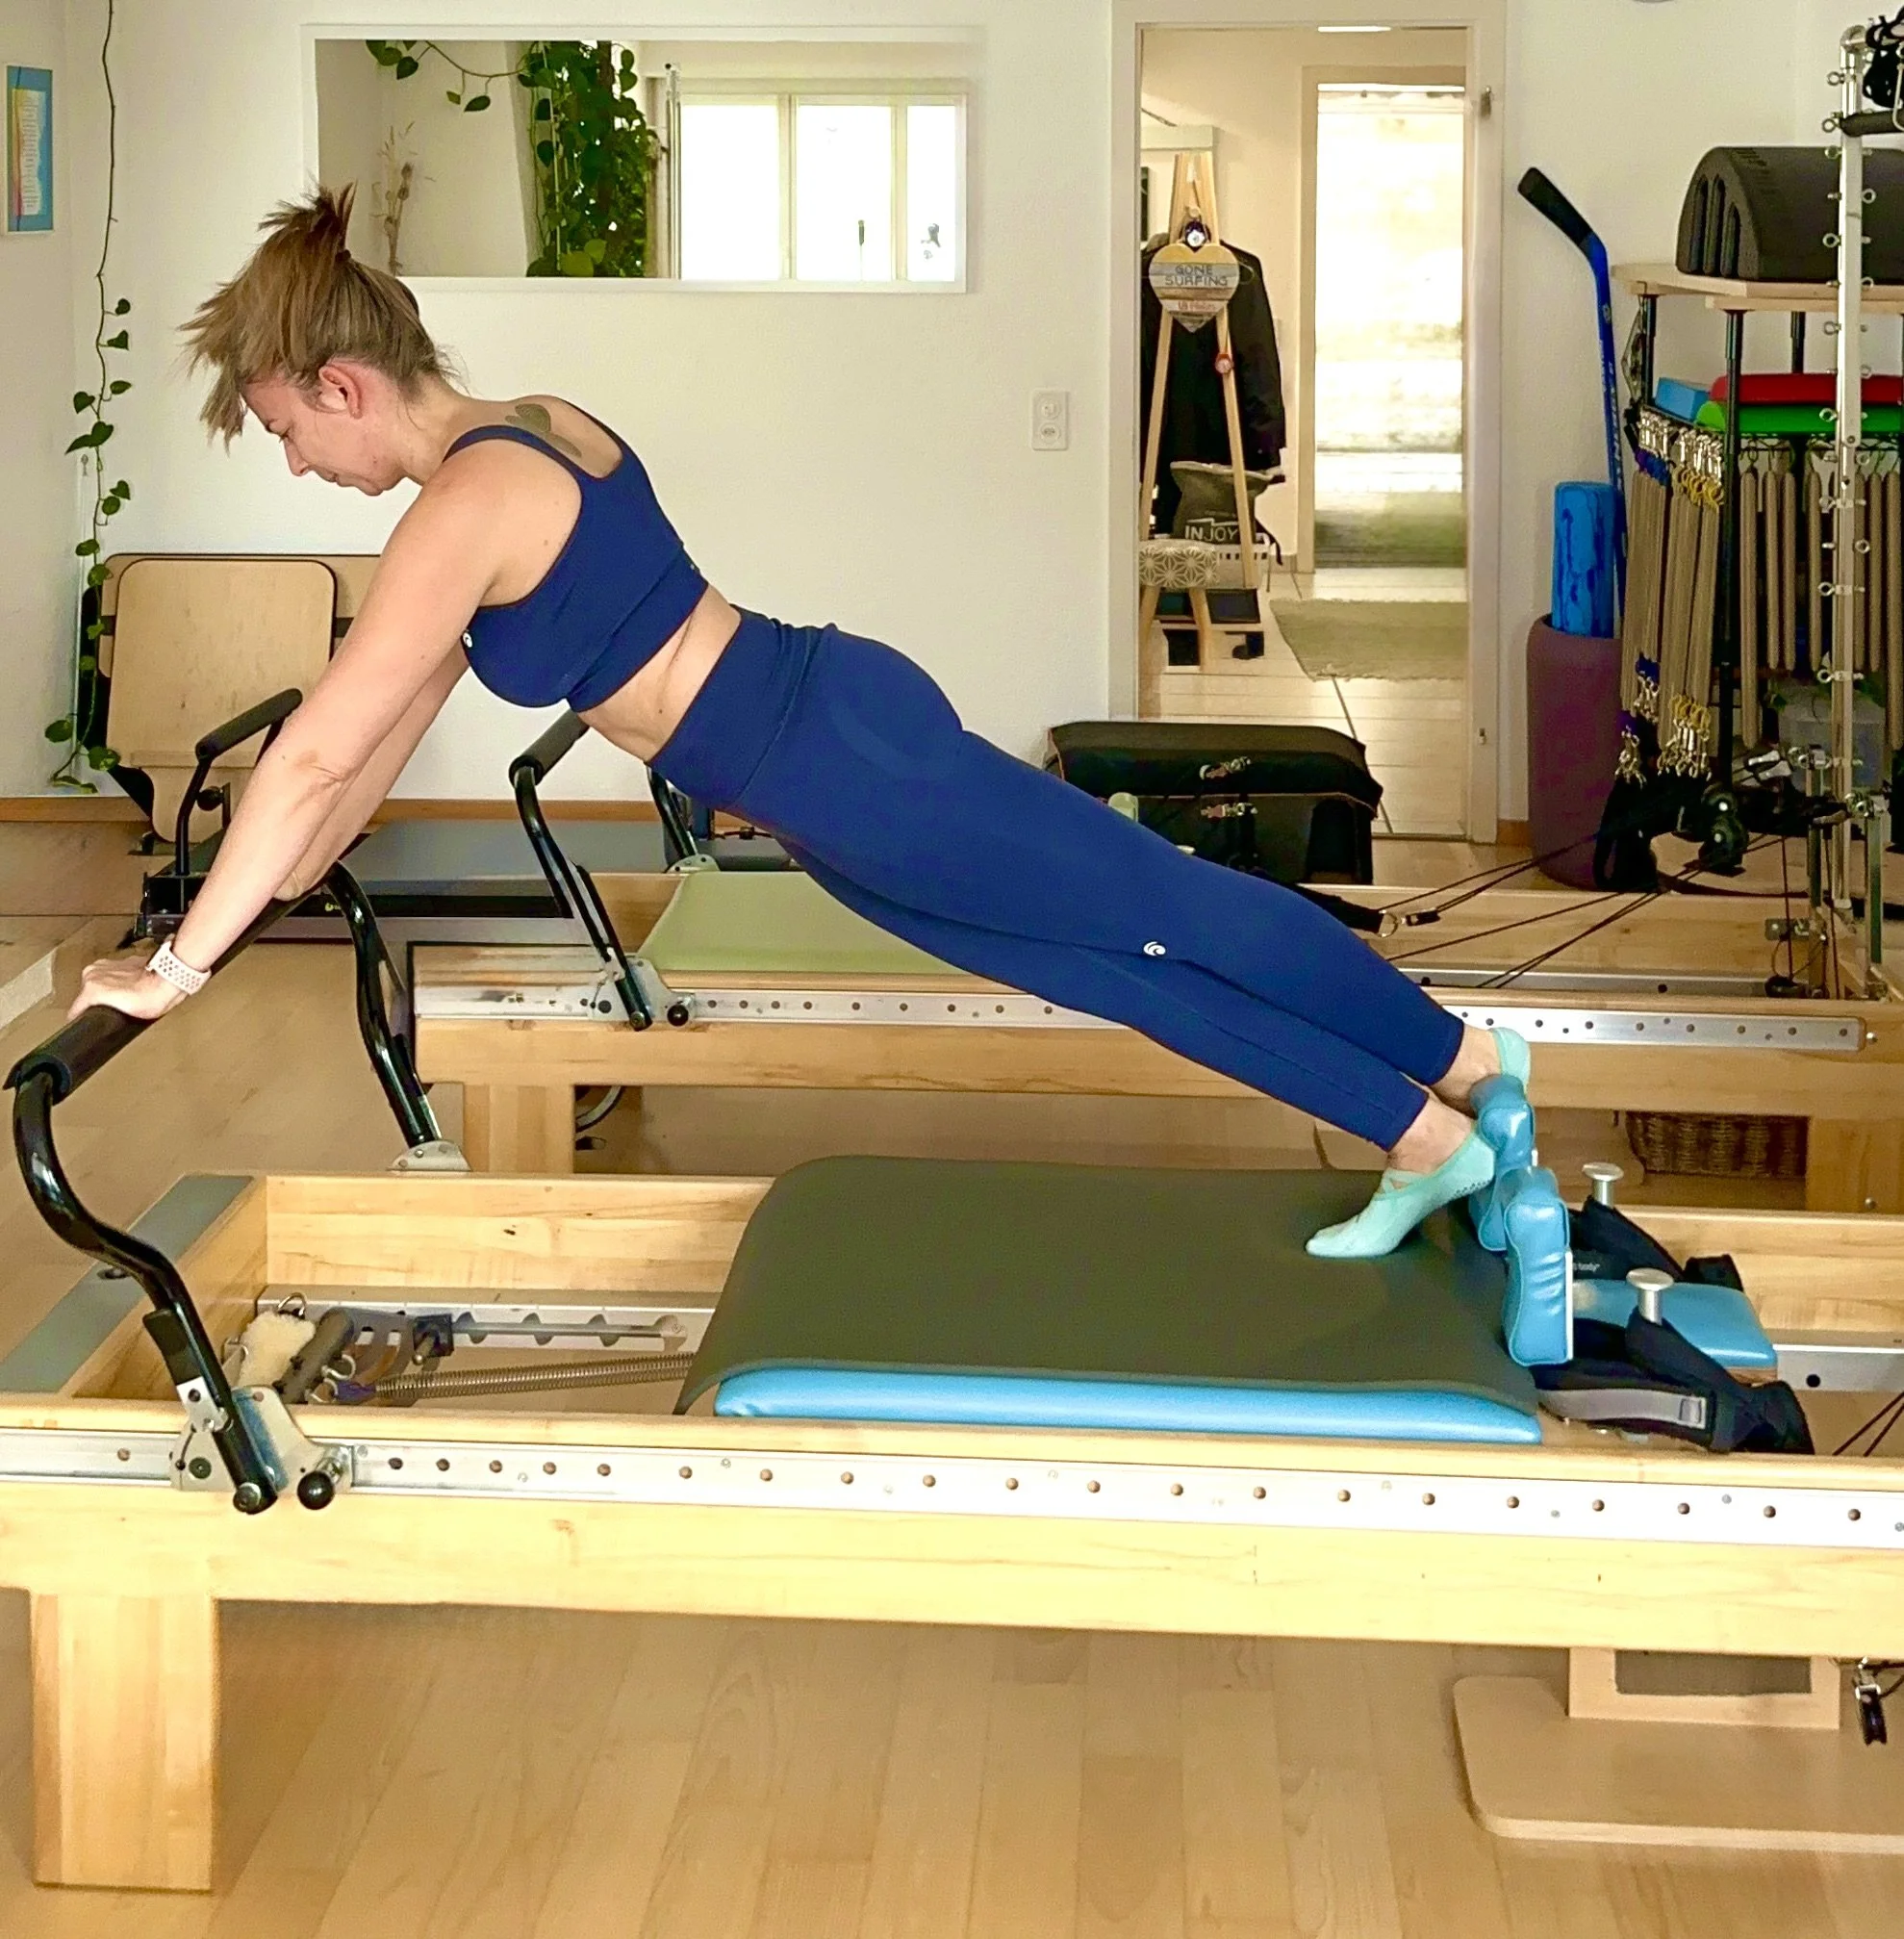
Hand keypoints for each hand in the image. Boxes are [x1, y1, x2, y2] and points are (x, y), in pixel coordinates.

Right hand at [68, 955, 188, 1022]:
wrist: (170, 977)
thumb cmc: (152, 996)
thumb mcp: (121, 1017)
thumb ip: (104, 1016)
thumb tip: (101, 1022)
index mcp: (90, 986)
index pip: (76, 1009)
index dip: (80, 1020)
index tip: (82, 1023)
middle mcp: (95, 972)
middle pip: (88, 994)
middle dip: (97, 1003)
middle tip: (110, 1013)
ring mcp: (108, 964)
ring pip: (100, 983)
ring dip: (109, 991)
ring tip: (123, 1002)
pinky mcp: (121, 960)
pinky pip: (115, 976)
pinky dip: (120, 982)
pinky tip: (131, 990)